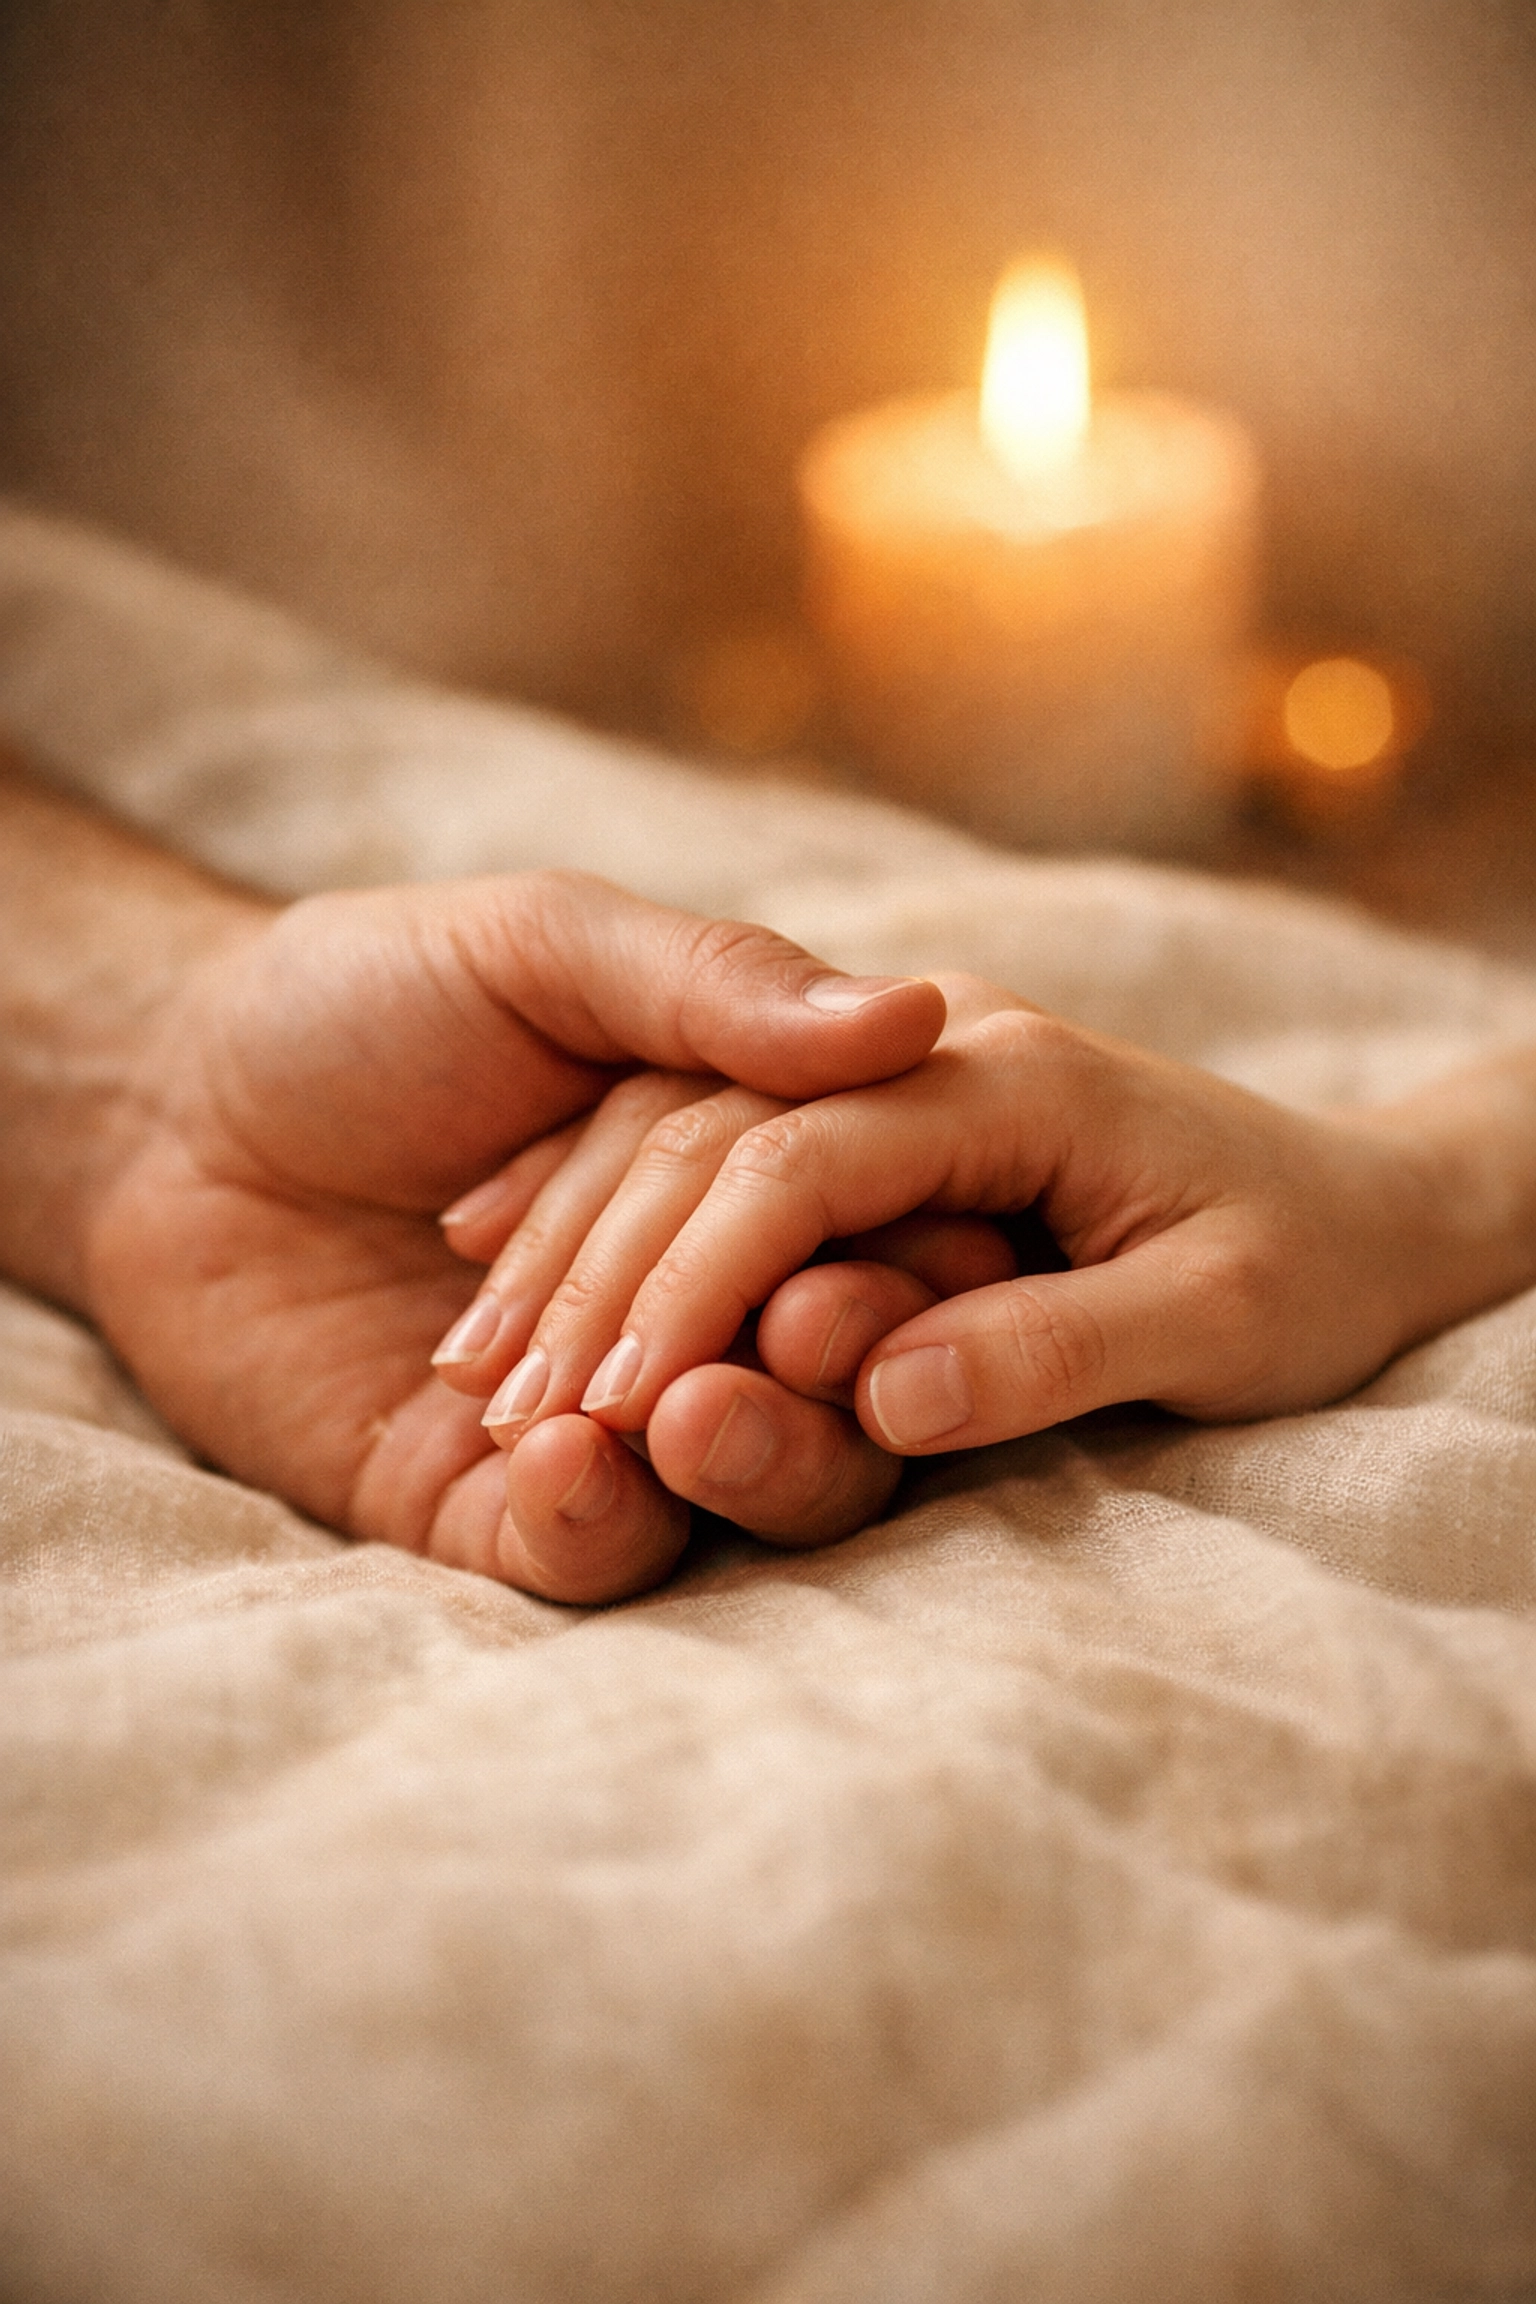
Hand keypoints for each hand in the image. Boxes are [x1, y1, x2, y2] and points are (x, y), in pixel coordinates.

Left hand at [71, 865, 947, 1600]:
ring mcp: (614, 1421)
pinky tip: (548, 1457)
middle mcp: (715, 1307)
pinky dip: (599, 1522)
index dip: (906, 1259)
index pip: (894, 1239)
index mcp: (762, 1176)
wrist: (167, 1104)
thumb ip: (713, 984)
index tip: (869, 1248)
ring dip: (737, 1460)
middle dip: (836, 1378)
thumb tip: (913, 1015)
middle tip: (788, 1342)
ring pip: (753, 1494)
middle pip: (854, 1387)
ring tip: (657, 1410)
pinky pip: (593, 1559)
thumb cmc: (371, 1000)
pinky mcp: (496, 1513)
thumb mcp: (545, 951)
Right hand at [475, 975, 1531, 1467]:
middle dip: (611, 1279)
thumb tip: (895, 1398)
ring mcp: (880, 1081)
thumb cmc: (1318, 1263)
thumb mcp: (1227, 1314)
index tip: (620, 1408)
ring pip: (676, 1134)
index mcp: (1013, 1082)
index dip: (701, 1284)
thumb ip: (1057, 1345)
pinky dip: (588, 1201)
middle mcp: (931, 1066)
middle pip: (719, 1147)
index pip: (803, 1166)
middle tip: (518, 1406)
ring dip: (573, 1249)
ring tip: (476, 1368)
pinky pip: (681, 1131)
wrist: (1379, 1210)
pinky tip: (489, 1255)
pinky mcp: (853, 1115)